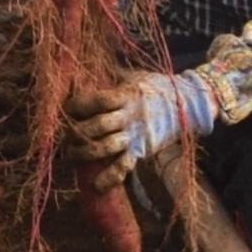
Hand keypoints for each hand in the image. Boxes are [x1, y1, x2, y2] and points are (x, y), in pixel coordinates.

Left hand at [64, 71, 209, 176]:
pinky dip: (110, 178)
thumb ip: (114, 74)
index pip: (96, 100)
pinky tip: (97, 186)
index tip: (65, 109)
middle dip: (76, 133)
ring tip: (71, 157)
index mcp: (125, 95)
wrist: (188, 104)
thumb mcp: (135, 76)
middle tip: (64, 136)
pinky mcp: (142, 150)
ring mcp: (135, 135)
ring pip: (105, 147)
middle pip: (96, 126)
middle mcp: (128, 116)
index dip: (77, 106)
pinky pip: (124, 166)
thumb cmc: (157, 87)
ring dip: (84, 154)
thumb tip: (90, 65)